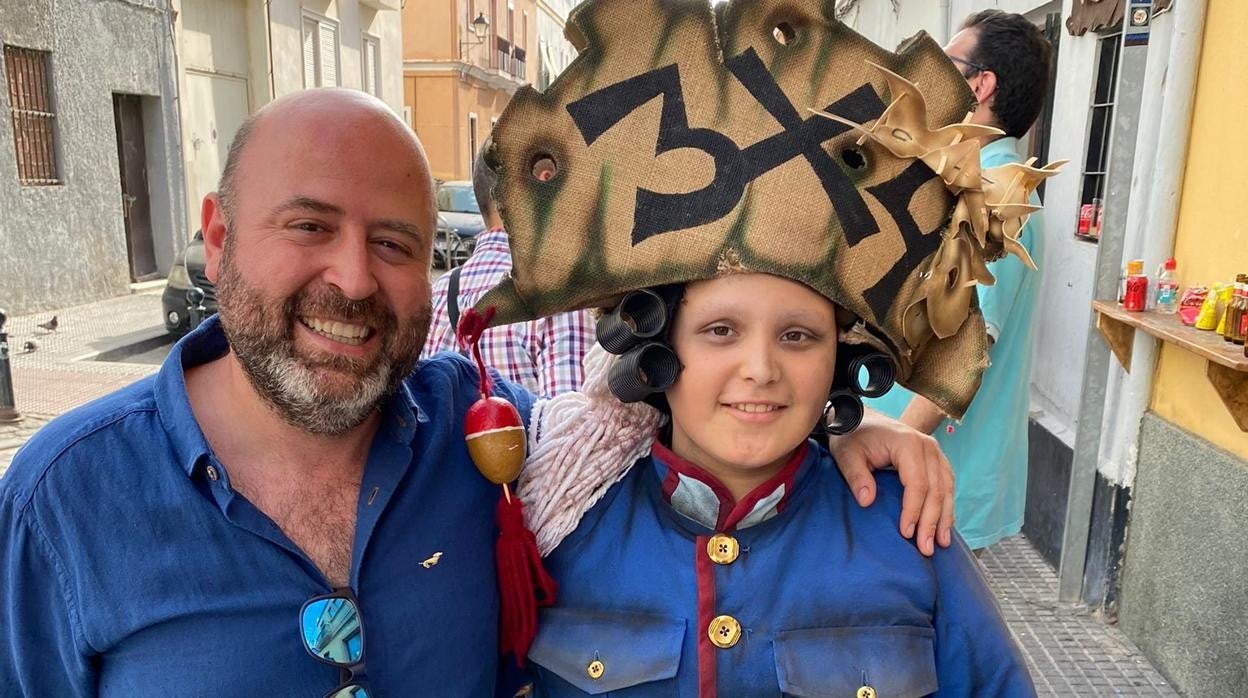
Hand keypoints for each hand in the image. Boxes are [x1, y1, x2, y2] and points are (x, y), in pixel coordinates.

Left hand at [828, 409, 954, 555]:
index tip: (906, 533)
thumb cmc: (853, 437)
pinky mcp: (936, 459)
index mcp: (908, 444)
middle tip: (926, 548)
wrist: (861, 419)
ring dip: (944, 518)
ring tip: (940, 543)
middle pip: (936, 490)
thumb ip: (856, 476)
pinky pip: (947, 484)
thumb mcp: (847, 454)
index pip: (917, 484)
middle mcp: (928, 446)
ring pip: (946, 489)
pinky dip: (946, 506)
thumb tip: (868, 501)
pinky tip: (944, 525)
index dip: (913, 511)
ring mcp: (935, 452)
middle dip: (931, 522)